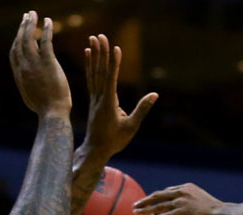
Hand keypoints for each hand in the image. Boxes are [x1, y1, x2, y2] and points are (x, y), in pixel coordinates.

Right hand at [10, 11, 70, 115]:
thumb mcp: (31, 97)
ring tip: (33, 14)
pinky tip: (48, 21)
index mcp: (19, 75)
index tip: (20, 33)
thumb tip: (28, 83)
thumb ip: (28, 85)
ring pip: (29, 38)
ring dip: (31, 24)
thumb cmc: (46, 110)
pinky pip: (46, 41)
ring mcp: (35, 64)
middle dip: (22, 27)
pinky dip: (46, 29)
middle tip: (26, 17)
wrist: (52, 114)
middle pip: (19, 41)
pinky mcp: (48, 63)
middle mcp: (24, 67)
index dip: (16, 41)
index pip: (14, 53)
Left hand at [83, 34, 157, 156]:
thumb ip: (142, 109)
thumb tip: (154, 95)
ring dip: (94, 55)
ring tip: (93, 39)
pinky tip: (88, 54)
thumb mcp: (131, 127)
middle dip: (101, 53)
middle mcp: (99, 98)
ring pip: (94, 73)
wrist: (96, 150)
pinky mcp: (93, 100)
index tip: (116, 48)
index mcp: (108, 104)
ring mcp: (94, 98)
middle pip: (100, 72)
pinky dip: (90, 66)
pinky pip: (91, 79)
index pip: (111, 79)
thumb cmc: (115, 140)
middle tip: (100, 36)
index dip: (114, 63)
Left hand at [133, 183, 222, 214]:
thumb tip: (190, 207)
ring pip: (157, 206)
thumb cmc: (215, 210)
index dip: (158, 197)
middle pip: (158, 195)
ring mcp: (179, 202)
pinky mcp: (179, 213)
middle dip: (145, 200)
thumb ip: (192, 201)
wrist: (220, 213)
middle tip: (135, 204)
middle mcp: (180, 192)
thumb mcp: (202, 200)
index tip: (150, 201)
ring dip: (144, 209)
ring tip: (134, 212)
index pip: (168, 191)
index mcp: (186, 188)